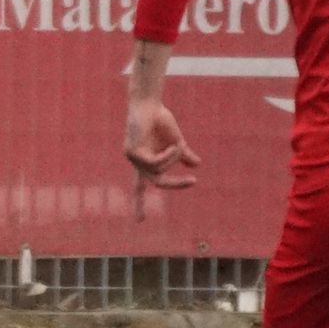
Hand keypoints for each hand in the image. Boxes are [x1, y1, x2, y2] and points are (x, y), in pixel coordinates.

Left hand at [124, 97, 200, 216]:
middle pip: (156, 182)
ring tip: (179, 144)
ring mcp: (132, 158)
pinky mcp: (131, 152)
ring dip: (174, 158)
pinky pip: (155, 163)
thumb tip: (197, 165)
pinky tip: (174, 145)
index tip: (139, 223)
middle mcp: (137, 163)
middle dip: (174, 184)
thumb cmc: (160, 120)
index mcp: (145, 163)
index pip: (139, 188)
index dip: (139, 204)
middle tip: (193, 182)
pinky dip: (168, 156)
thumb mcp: (176, 141)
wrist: (149, 104)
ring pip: (159, 171)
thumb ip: (183, 155)